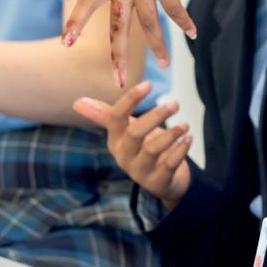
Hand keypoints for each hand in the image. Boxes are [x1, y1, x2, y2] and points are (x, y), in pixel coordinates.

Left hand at [61, 0, 230, 84]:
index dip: (77, 21)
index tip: (66, 42)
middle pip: (118, 24)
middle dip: (117, 54)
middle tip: (115, 80)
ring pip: (149, 23)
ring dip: (158, 46)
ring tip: (164, 65)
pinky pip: (174, 8)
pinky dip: (184, 22)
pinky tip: (193, 34)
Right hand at [73, 81, 191, 207]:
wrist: (164, 182)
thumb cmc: (145, 150)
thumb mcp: (128, 132)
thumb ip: (109, 116)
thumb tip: (77, 102)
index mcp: (115, 141)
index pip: (116, 118)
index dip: (130, 100)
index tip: (148, 84)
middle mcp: (124, 156)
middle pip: (135, 133)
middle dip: (156, 116)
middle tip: (175, 104)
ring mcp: (140, 171)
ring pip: (152, 149)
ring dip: (172, 133)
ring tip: (185, 124)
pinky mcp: (158, 182)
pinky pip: (169, 164)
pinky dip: (181, 149)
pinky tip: (189, 138)